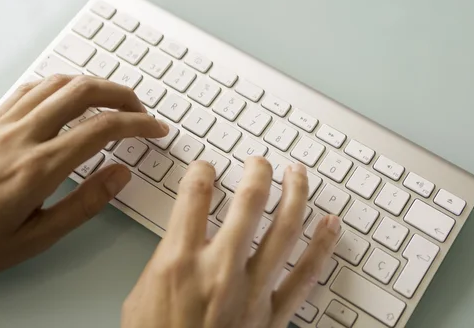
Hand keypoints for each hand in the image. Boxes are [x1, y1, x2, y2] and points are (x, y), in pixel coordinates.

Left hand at [0, 74, 167, 276]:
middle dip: (123, 94)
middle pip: (83, 92)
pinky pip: (30, 88)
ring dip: (93, 85)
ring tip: (113, 100)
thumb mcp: (34, 239)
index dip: (138, 124)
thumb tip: (120, 175)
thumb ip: (83, 205)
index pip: (103, 129)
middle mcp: (21, 137)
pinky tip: (69, 96)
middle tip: (141, 110)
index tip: (156, 129)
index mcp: (38, 169)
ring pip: (57, 83)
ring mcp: (1, 125)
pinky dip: (60, 85)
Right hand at [122, 157, 340, 327]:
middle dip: (258, 172)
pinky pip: (307, 276)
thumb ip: (168, 255)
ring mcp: (252, 292)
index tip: (207, 168)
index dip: (202, 170)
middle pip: (249, 201)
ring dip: (296, 194)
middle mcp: (220, 270)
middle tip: (260, 162)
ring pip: (286, 229)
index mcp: (179, 261)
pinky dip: (323, 247)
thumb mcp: (142, 294)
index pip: (195, 193)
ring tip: (298, 175)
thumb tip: (187, 229)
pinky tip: (330, 225)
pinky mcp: (273, 316)